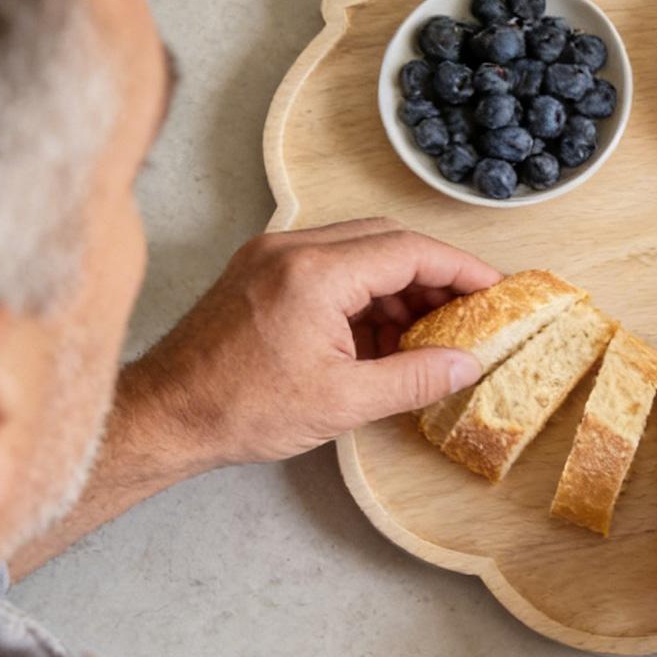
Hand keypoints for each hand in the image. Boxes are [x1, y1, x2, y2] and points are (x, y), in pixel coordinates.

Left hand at [122, 219, 498, 472]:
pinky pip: (330, 266)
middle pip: (388, 241)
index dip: (460, 268)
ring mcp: (273, 255)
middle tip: (469, 309)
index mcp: (316, 273)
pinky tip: (379, 336)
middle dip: (434, 274)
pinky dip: (363, 294)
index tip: (495, 288)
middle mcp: (293, 249)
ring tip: (425, 335)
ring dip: (398, 286)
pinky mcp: (260, 270)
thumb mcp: (343, 402)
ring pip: (360, 251)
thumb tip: (467, 365)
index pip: (410, 251)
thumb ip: (414, 378)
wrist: (162, 415)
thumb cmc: (241, 409)